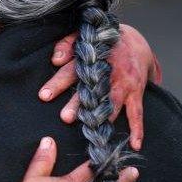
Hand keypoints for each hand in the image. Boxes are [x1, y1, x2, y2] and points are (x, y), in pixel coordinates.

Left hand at [38, 23, 158, 149]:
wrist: (136, 41)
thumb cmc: (101, 43)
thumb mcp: (83, 36)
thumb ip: (66, 45)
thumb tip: (54, 60)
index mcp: (91, 58)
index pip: (71, 70)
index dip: (57, 82)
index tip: (43, 96)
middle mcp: (108, 71)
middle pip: (91, 89)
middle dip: (78, 103)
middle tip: (65, 118)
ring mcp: (124, 83)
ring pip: (112, 102)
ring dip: (102, 117)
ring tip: (93, 132)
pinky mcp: (136, 92)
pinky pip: (137, 112)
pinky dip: (138, 128)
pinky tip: (135, 145)